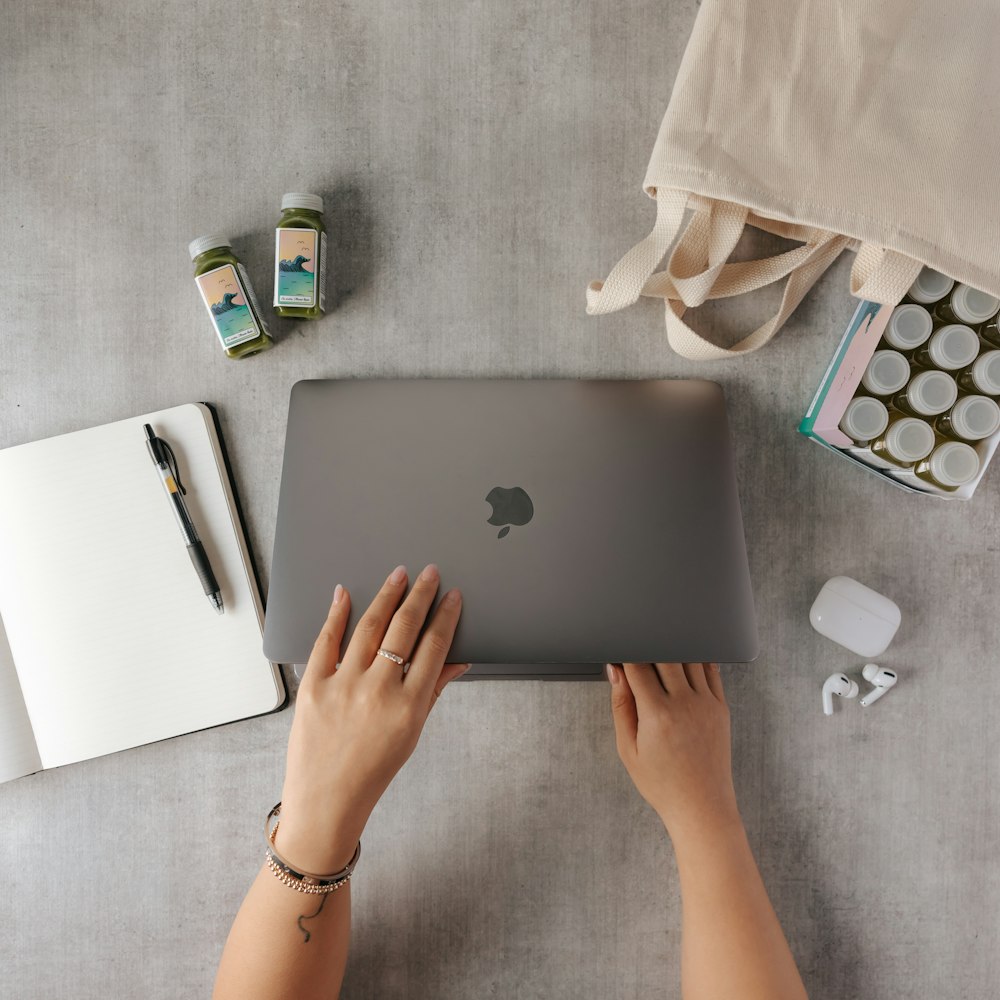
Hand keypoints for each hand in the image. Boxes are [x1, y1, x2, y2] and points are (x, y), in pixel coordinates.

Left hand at [274, 564, 468, 872]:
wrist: (326, 801)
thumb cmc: (372, 771)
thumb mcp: (413, 734)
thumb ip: (433, 691)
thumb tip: (457, 660)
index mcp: (409, 705)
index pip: (435, 645)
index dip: (446, 616)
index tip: (452, 596)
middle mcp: (378, 691)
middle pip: (405, 628)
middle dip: (421, 594)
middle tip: (430, 574)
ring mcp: (344, 686)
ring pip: (370, 625)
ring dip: (387, 595)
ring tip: (398, 575)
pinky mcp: (314, 686)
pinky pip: (326, 640)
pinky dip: (336, 613)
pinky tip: (345, 593)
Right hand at [607, 662, 739, 842]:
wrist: (701, 805)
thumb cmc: (662, 783)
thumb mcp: (628, 748)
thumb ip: (621, 705)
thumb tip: (615, 672)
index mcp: (658, 715)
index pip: (638, 666)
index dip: (626, 655)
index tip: (620, 656)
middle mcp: (685, 704)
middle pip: (665, 654)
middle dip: (648, 649)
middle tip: (639, 657)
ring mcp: (706, 704)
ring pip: (689, 657)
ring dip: (672, 652)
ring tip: (659, 662)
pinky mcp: (721, 707)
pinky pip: (710, 670)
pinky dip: (695, 660)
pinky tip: (683, 665)